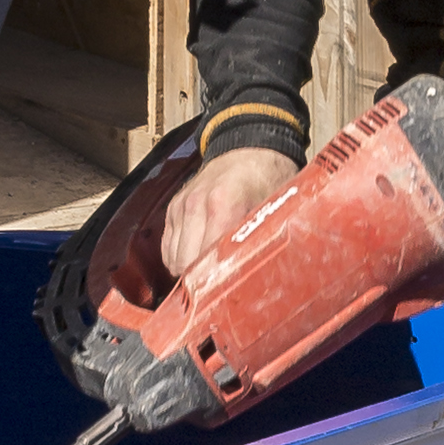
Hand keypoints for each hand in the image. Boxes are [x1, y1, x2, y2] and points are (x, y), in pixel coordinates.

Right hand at [159, 143, 297, 282]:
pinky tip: (197, 262)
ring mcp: (181, 206)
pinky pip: (167, 247)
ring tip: (209, 280)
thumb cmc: (267, 176)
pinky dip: (178, 259)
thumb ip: (265, 237)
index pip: (208, 259)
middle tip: (218, 295)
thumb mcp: (276, 205)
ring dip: (187, 273)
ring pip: (172, 259)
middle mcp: (196, 205)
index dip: (215, 284)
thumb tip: (270, 274)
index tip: (225, 300)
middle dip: (200, 284)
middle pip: (185, 264)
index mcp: (223, 204)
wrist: (248, 144)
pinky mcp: (173, 208)